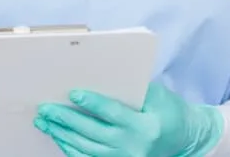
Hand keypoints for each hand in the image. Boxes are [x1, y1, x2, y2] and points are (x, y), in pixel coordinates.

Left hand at [34, 81, 223, 156]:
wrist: (184, 138)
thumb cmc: (170, 111)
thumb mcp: (158, 96)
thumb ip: (132, 91)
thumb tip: (99, 81)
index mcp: (146, 127)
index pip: (113, 113)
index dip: (92, 102)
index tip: (73, 93)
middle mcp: (133, 147)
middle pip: (93, 132)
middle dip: (66, 119)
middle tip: (46, 108)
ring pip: (86, 148)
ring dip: (63, 134)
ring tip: (45, 121)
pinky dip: (70, 148)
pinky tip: (58, 136)